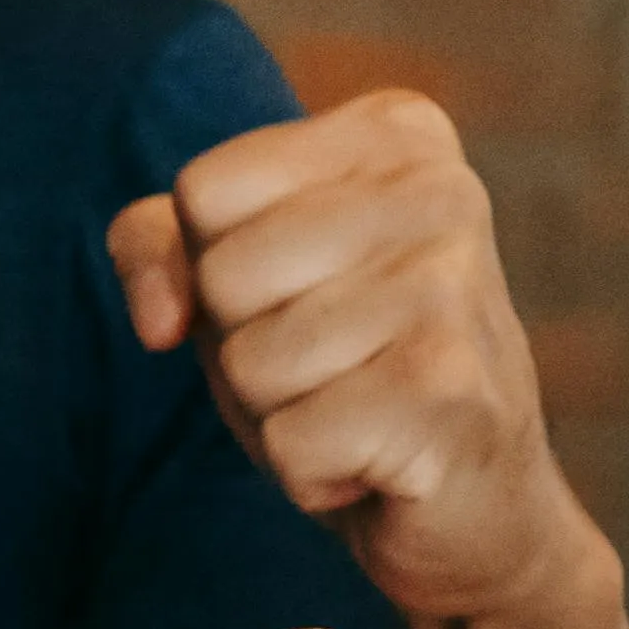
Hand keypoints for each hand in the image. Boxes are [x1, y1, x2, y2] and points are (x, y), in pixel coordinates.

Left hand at [112, 92, 612, 628]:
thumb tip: (160, 320)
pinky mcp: (450, 392)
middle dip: (245, 344)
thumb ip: (158, 244)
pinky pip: (289, 441)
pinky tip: (376, 459)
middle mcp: (440, 190)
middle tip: (331, 363)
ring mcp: (454, 289)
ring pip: (249, 362)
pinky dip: (309, 472)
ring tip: (355, 407)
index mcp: (393, 134)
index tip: (298, 291)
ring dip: (279, 412)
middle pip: (222, 276)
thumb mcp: (235, 278)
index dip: (214, 267)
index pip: (204, 192)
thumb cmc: (340, 363)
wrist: (470, 495)